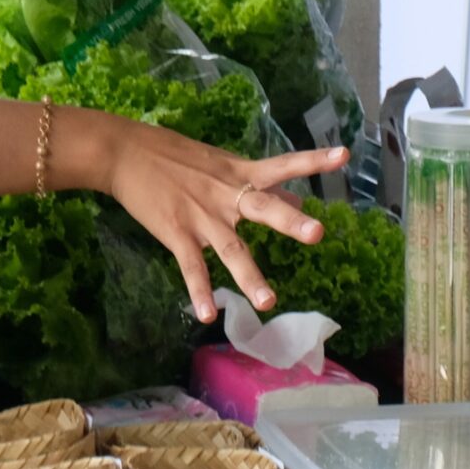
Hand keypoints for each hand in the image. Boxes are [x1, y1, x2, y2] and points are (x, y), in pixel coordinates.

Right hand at [94, 114, 348, 322]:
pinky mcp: (176, 233)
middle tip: (318, 233)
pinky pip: (191, 267)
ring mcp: (202, 216)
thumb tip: (297, 197)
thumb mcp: (223, 163)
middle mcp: (227, 194)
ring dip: (249, 277)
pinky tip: (206, 315)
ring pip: (230, 249)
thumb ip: (261, 184)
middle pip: (264, 208)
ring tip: (269, 302)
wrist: (125, 153)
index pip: (284, 165)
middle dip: (290, 222)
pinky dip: (199, 291)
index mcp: (240, 173)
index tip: (344, 156)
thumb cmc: (175, 155)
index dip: (314, 160)